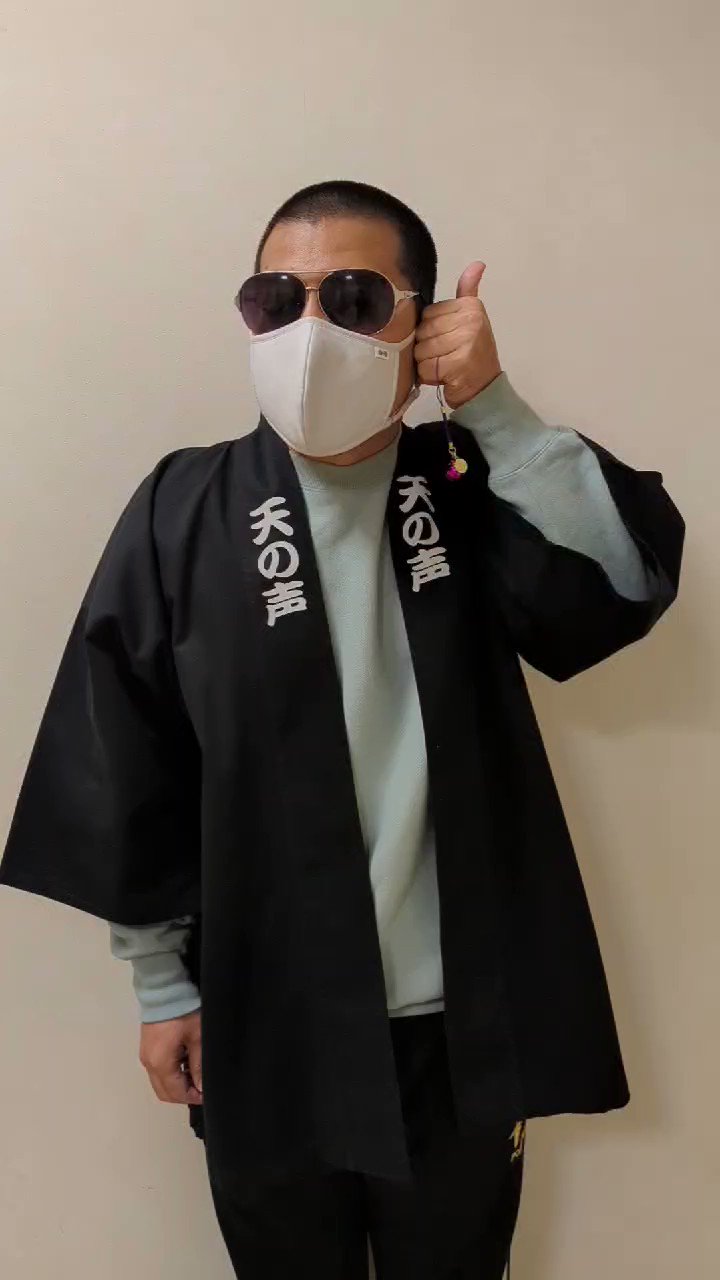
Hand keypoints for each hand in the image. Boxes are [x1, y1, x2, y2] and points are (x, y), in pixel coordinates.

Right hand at [139, 1009, 202, 1104]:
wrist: (164, 990)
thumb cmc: (183, 1014)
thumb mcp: (197, 1039)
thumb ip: (199, 1066)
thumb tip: (201, 1087)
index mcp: (160, 1064)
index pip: (174, 1093)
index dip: (191, 1097)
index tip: (206, 1093)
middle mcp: (149, 1064)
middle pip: (164, 1092)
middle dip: (183, 1094)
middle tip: (201, 1086)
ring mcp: (145, 1056)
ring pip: (160, 1082)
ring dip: (177, 1083)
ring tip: (196, 1073)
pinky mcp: (147, 1048)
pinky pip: (158, 1069)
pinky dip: (171, 1073)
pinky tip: (186, 1062)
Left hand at [414, 261, 501, 408]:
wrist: (485, 389)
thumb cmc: (473, 354)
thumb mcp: (472, 319)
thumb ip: (467, 292)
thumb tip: (477, 264)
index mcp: (470, 307)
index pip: (427, 314)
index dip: (430, 331)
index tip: (446, 340)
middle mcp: (470, 320)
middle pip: (422, 332)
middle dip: (428, 348)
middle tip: (446, 356)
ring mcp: (465, 342)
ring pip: (421, 350)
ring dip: (427, 363)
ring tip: (445, 366)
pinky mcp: (457, 364)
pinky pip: (425, 367)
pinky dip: (429, 376)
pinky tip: (444, 377)